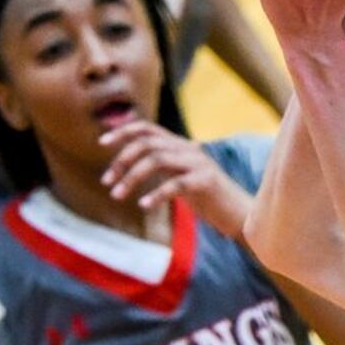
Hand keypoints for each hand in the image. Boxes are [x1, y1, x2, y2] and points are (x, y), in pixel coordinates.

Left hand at [98, 120, 251, 233]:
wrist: (242, 216)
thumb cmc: (210, 201)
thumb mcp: (183, 178)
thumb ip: (164, 168)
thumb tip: (133, 165)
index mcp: (181, 146)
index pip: (147, 129)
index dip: (123, 132)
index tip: (102, 143)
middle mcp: (188, 149)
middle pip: (147, 144)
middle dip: (122, 160)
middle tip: (107, 182)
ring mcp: (198, 164)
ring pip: (156, 160)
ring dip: (132, 178)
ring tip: (117, 195)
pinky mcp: (205, 182)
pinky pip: (174, 185)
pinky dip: (155, 195)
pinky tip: (143, 206)